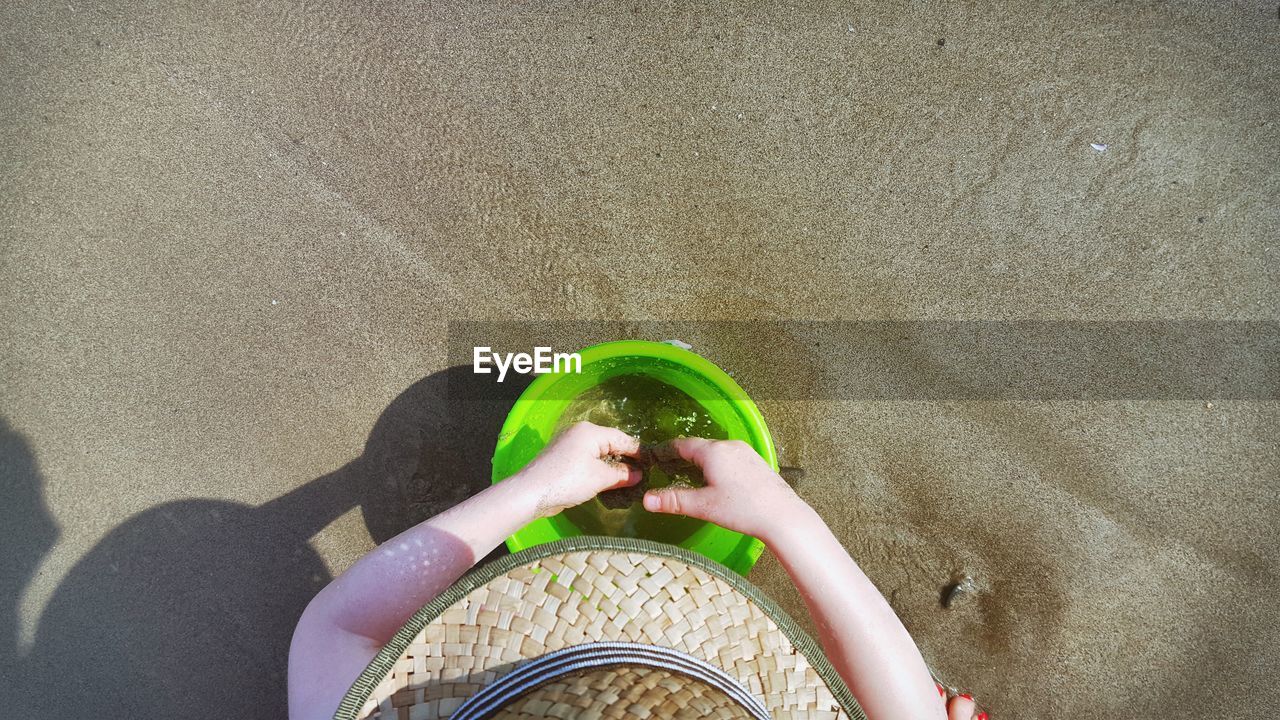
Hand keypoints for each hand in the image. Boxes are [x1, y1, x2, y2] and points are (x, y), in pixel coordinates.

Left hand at [512, 422, 641, 517]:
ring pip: (599, 454)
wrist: (531, 493)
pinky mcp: (563, 460)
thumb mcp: (600, 478)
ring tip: (629, 482)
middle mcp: (579, 433)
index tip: (653, 464)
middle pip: (610, 444)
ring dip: (613, 468)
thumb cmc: (568, 480)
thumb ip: (622, 474)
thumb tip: (638, 474)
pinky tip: (608, 484)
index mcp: (590, 431)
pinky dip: (599, 471)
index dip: (638, 452)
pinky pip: (588, 462)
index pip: (622, 438)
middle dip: (626, 460)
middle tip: (643, 475)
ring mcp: (569, 446)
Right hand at [641, 438, 805, 540]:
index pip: (683, 444)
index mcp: (713, 452)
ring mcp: (745, 452)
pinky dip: (717, 465)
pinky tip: (717, 482)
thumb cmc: (742, 510)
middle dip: (683, 457)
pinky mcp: (756, 462)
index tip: (656, 456)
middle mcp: (729, 446)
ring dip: (701, 462)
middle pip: (700, 447)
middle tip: (669, 469)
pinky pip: (730, 458)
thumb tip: (647, 499)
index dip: (667, 450)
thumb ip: (673, 500)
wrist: (782, 516)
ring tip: (690, 477)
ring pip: (716, 453)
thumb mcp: (703, 506)